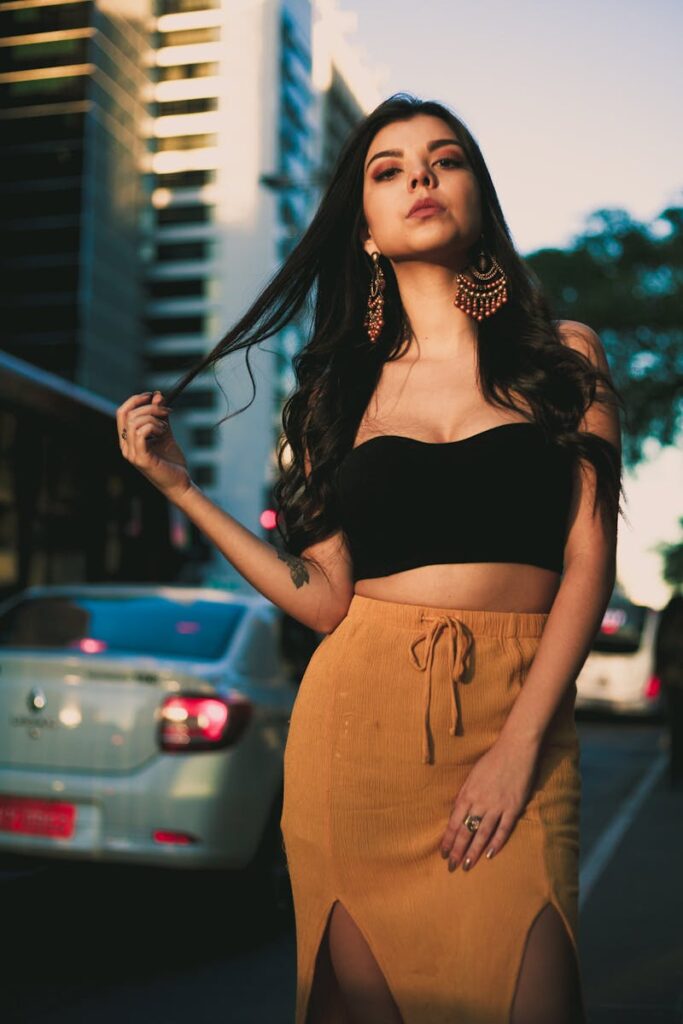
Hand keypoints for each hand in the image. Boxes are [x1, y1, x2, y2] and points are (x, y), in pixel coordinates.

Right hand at [116, 391, 191, 501]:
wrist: (180, 483)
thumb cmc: (171, 461)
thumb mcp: (165, 433)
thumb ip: (160, 416)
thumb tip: (157, 395)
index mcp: (128, 440)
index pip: (122, 413)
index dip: (135, 400)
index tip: (153, 395)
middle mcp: (126, 447)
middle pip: (128, 414)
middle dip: (149, 407)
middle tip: (167, 411)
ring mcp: (132, 454)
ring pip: (134, 422)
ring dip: (153, 418)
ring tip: (166, 428)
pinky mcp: (141, 459)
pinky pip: (140, 433)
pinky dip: (153, 427)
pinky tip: (164, 433)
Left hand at [439, 736, 539, 871]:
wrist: (515, 748)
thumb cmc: (492, 760)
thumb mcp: (473, 776)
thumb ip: (465, 795)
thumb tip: (457, 812)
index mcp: (468, 793)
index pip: (454, 822)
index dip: (448, 839)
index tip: (443, 853)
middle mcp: (480, 801)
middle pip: (466, 830)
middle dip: (457, 850)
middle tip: (451, 867)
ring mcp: (497, 805)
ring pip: (482, 833)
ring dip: (473, 851)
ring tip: (467, 865)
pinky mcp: (513, 806)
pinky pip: (504, 828)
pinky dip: (497, 842)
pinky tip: (490, 854)